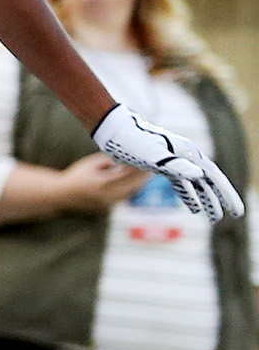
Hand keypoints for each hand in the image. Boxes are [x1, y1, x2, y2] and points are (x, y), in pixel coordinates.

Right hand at [51, 152, 150, 213]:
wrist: (62, 195)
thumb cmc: (76, 176)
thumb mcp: (91, 164)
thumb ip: (109, 161)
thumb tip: (127, 160)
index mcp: (103, 183)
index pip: (128, 175)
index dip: (139, 169)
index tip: (147, 162)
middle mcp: (108, 196)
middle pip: (133, 186)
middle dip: (143, 177)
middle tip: (151, 168)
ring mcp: (108, 203)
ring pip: (131, 193)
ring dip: (138, 184)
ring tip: (145, 174)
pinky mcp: (108, 207)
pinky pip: (125, 197)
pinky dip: (131, 189)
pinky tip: (134, 182)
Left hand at [93, 105, 244, 221]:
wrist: (113, 131)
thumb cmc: (132, 141)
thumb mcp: (153, 155)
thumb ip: (176, 166)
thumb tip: (199, 175)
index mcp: (187, 153)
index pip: (213, 176)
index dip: (226, 193)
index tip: (236, 210)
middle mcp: (184, 156)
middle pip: (208, 181)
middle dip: (220, 199)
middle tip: (233, 216)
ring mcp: (173, 161)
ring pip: (195, 184)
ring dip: (205, 200)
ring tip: (214, 218)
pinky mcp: (161, 165)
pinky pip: (181, 184)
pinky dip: (188, 196)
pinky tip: (194, 208)